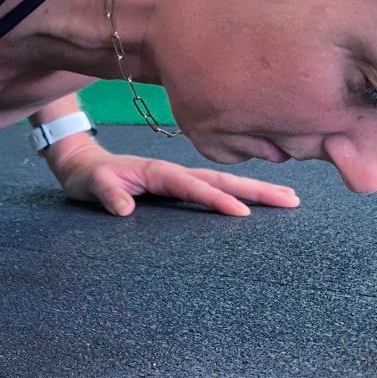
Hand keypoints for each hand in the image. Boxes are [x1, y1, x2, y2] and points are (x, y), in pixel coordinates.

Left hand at [48, 142, 301, 216]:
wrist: (84, 164)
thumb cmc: (90, 176)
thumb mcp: (92, 184)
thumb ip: (107, 193)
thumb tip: (124, 209)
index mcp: (159, 171)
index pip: (194, 187)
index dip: (217, 199)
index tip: (243, 213)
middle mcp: (175, 172)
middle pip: (221, 180)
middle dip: (256, 189)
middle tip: (292, 200)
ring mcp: (180, 178)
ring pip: (223, 182)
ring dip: (255, 189)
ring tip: (290, 198)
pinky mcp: (179, 186)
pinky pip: (214, 188)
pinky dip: (239, 192)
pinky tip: (258, 201)